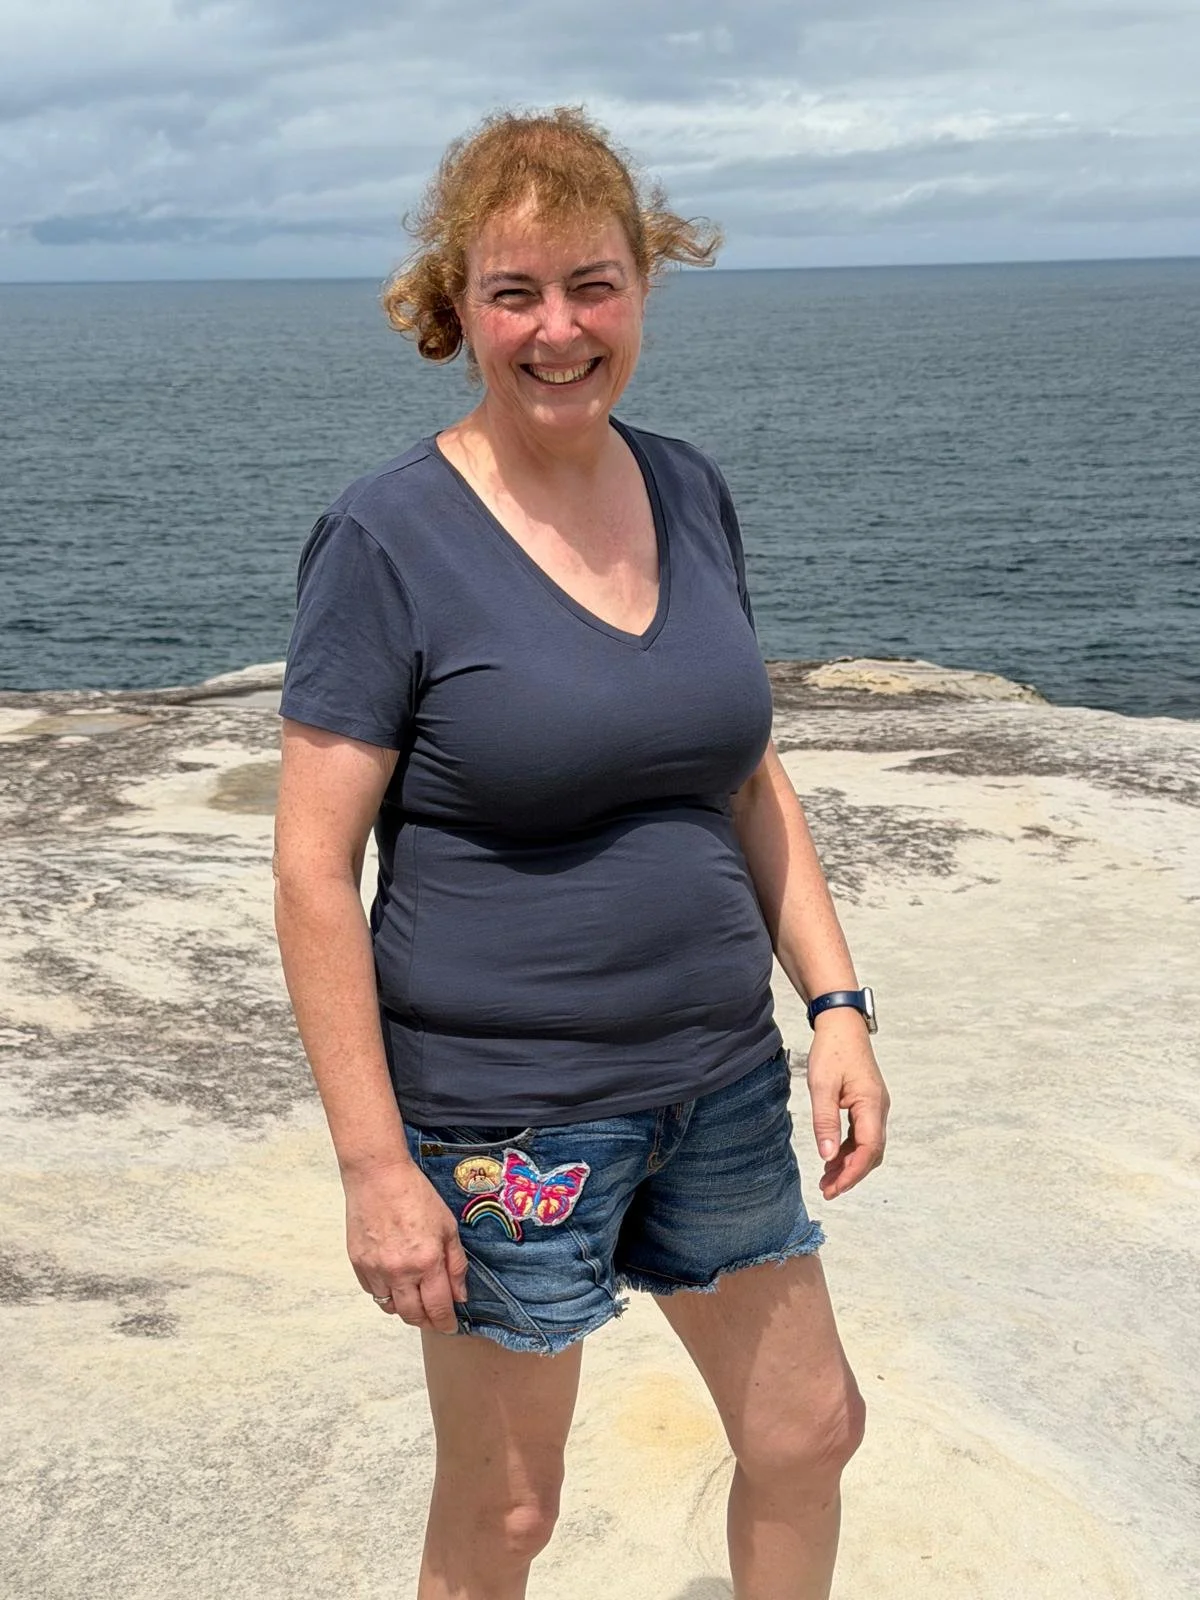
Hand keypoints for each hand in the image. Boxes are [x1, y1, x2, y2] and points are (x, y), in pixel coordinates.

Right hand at [343, 1158, 468, 1333]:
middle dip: (426, 1322)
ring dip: (405, 1309)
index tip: (450, 1326)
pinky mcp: (358, 1264)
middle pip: (412, 1315)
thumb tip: (459, 1296)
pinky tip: (394, 1281)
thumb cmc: (416, 1195)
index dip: (445, 1322)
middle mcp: (400, 1272)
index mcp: (427, 1262)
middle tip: (434, 1319)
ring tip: (415, 1299)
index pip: (438, 1308)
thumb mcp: (447, 1226)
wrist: (378, 1177)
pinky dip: (385, 1293)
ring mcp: (376, 1270)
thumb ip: (455, 1264)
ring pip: (390, 1307)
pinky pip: (373, 1292)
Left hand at [804, 1010, 889, 1199]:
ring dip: (849, 1164)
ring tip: (826, 1180)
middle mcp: (879, 1109)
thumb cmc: (832, 1050)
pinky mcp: (868, 1104)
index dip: (852, 1172)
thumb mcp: (822, 1086)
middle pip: (871, 1153)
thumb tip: (827, 1156)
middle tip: (827, 1190)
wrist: (842, 1024)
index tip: (833, 1188)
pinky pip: (862, 1135)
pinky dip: (849, 1150)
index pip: (868, 1149)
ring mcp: (875, 1107)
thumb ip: (825, 1121)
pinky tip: (832, 1158)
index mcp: (871, 1104)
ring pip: (868, 1146)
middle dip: (851, 1174)